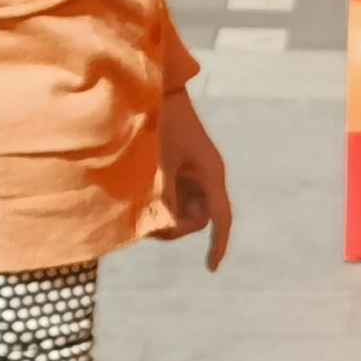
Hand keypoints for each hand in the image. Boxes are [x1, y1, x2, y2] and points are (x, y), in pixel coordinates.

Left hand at [153, 89, 234, 269]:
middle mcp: (205, 177)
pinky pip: (173, 197)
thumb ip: (164, 198)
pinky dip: (159, 203)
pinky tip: (141, 195)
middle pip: (198, 219)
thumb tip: (166, 227)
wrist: (152, 91)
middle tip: (148, 224)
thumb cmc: (157, 124)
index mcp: (210, 173)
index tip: (211, 268)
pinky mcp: (178, 170)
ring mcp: (192, 174)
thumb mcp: (159, 165)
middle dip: (176, 226)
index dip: (217, 245)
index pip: (220, 218)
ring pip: (183, 210)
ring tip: (140, 205)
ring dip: (165, 214)